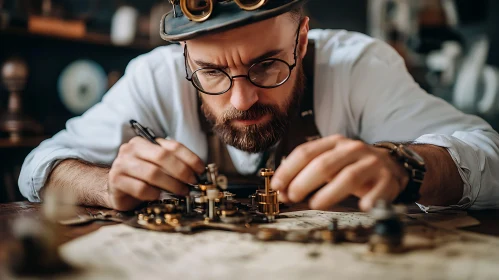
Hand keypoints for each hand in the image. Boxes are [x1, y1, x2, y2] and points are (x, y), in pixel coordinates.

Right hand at [107, 137, 204, 210]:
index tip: (201, 170)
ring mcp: (121, 164)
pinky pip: (140, 188)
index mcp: (144, 142)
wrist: (117, 190)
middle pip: (162, 157)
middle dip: (181, 171)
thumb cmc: (142, 178)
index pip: (171, 146)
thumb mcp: (159, 167)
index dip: (189, 158)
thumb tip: (199, 173)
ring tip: (181, 192)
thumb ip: (175, 165)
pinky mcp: (116, 181)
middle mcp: (131, 149)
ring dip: (171, 184)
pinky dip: (154, 194)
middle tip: (192, 183)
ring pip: (152, 173)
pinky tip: (160, 197)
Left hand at [271, 135, 408, 210]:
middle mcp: (352, 149)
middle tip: (292, 197)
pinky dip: (370, 199)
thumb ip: (305, 174)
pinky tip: (362, 207)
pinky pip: (378, 190)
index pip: (305, 152)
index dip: (288, 170)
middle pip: (323, 164)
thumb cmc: (352, 166)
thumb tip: (281, 190)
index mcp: (334, 143)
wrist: (391, 165)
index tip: (276, 185)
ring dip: (329, 193)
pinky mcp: (387, 179)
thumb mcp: (328, 163)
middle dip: (303, 182)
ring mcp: (371, 163)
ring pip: (348, 177)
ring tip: (315, 204)